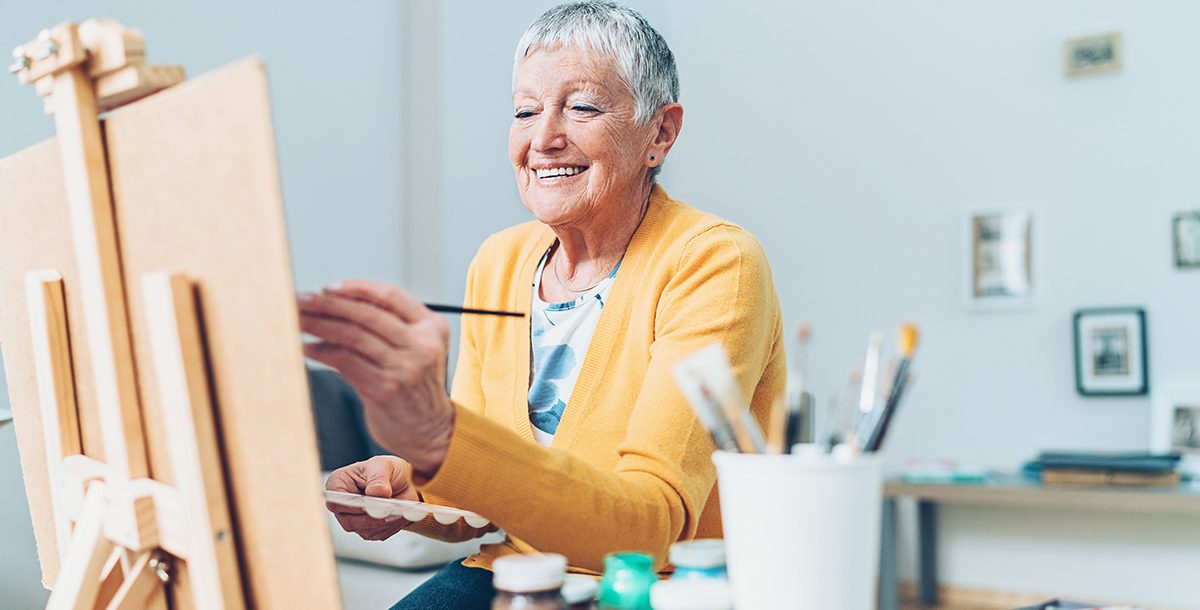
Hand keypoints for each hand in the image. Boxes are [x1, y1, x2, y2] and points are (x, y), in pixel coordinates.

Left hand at [298, 280, 453, 475]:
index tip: (327, 288)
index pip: (390, 296)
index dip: (356, 289)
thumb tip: (332, 304)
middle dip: (328, 304)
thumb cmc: (413, 386)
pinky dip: (322, 352)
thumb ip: (387, 327)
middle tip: (300, 300)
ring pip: (352, 336)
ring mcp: (404, 367)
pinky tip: (308, 348)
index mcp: (431, 327)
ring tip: (297, 321)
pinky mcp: (385, 389)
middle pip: (366, 314)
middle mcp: (421, 344)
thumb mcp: (415, 349)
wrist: (429, 430)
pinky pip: (345, 362)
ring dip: (319, 326)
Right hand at [325, 456, 420, 540]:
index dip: (351, 506)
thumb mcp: (384, 465)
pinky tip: (401, 515)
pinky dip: (392, 526)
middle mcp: (343, 505)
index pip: (335, 501)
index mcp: (339, 483)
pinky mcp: (368, 529)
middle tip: (390, 511)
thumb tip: (375, 492)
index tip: (369, 504)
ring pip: (365, 530)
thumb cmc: (387, 470)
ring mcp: (354, 519)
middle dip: (372, 518)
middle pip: (349, 521)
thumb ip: (378, 478)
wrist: (403, 481)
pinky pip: (378, 534)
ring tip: (401, 511)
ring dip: (385, 522)